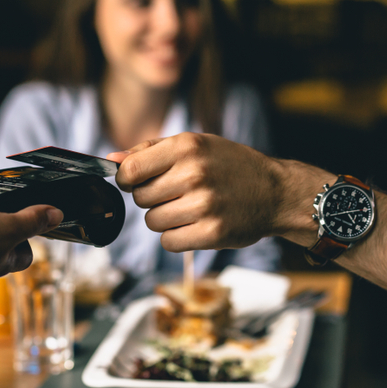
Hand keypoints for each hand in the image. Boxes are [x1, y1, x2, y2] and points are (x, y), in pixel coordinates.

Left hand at [109, 133, 283, 251]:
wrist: (275, 192)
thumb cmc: (230, 165)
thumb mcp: (195, 145)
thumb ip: (150, 151)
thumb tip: (111, 161)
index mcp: (188, 147)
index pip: (130, 170)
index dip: (126, 179)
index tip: (136, 181)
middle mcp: (195, 174)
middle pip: (140, 198)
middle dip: (151, 198)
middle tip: (176, 193)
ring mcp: (204, 205)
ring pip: (152, 222)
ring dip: (164, 218)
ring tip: (189, 208)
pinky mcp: (212, 233)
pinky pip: (168, 242)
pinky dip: (177, 236)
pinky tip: (195, 224)